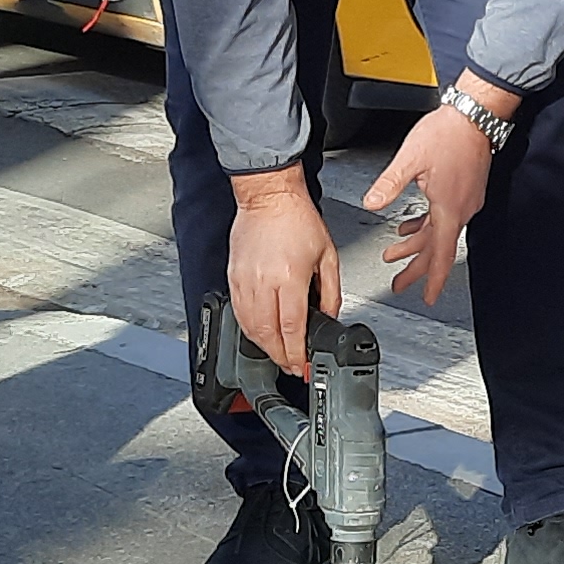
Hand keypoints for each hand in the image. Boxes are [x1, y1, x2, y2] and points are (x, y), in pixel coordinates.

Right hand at [228, 168, 341, 377]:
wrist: (268, 197)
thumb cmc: (297, 219)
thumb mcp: (327, 256)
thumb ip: (330, 291)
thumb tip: (330, 316)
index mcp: (289, 277)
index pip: (291, 327)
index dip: (296, 352)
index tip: (301, 364)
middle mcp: (263, 282)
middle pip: (267, 333)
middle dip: (279, 356)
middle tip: (291, 366)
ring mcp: (244, 280)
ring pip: (249, 326)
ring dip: (263, 345)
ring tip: (277, 353)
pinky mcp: (233, 276)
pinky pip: (239, 311)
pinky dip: (249, 328)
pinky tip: (260, 333)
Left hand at [360, 75, 511, 306]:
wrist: (476, 114)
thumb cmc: (450, 133)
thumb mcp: (410, 159)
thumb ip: (389, 185)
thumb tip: (372, 203)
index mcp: (449, 208)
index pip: (440, 254)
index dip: (433, 279)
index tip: (428, 297)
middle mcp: (461, 208)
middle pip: (437, 248)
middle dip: (415, 267)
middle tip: (399, 282)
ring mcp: (465, 200)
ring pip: (439, 232)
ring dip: (416, 244)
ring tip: (394, 252)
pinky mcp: (465, 189)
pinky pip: (443, 217)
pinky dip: (425, 225)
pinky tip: (410, 224)